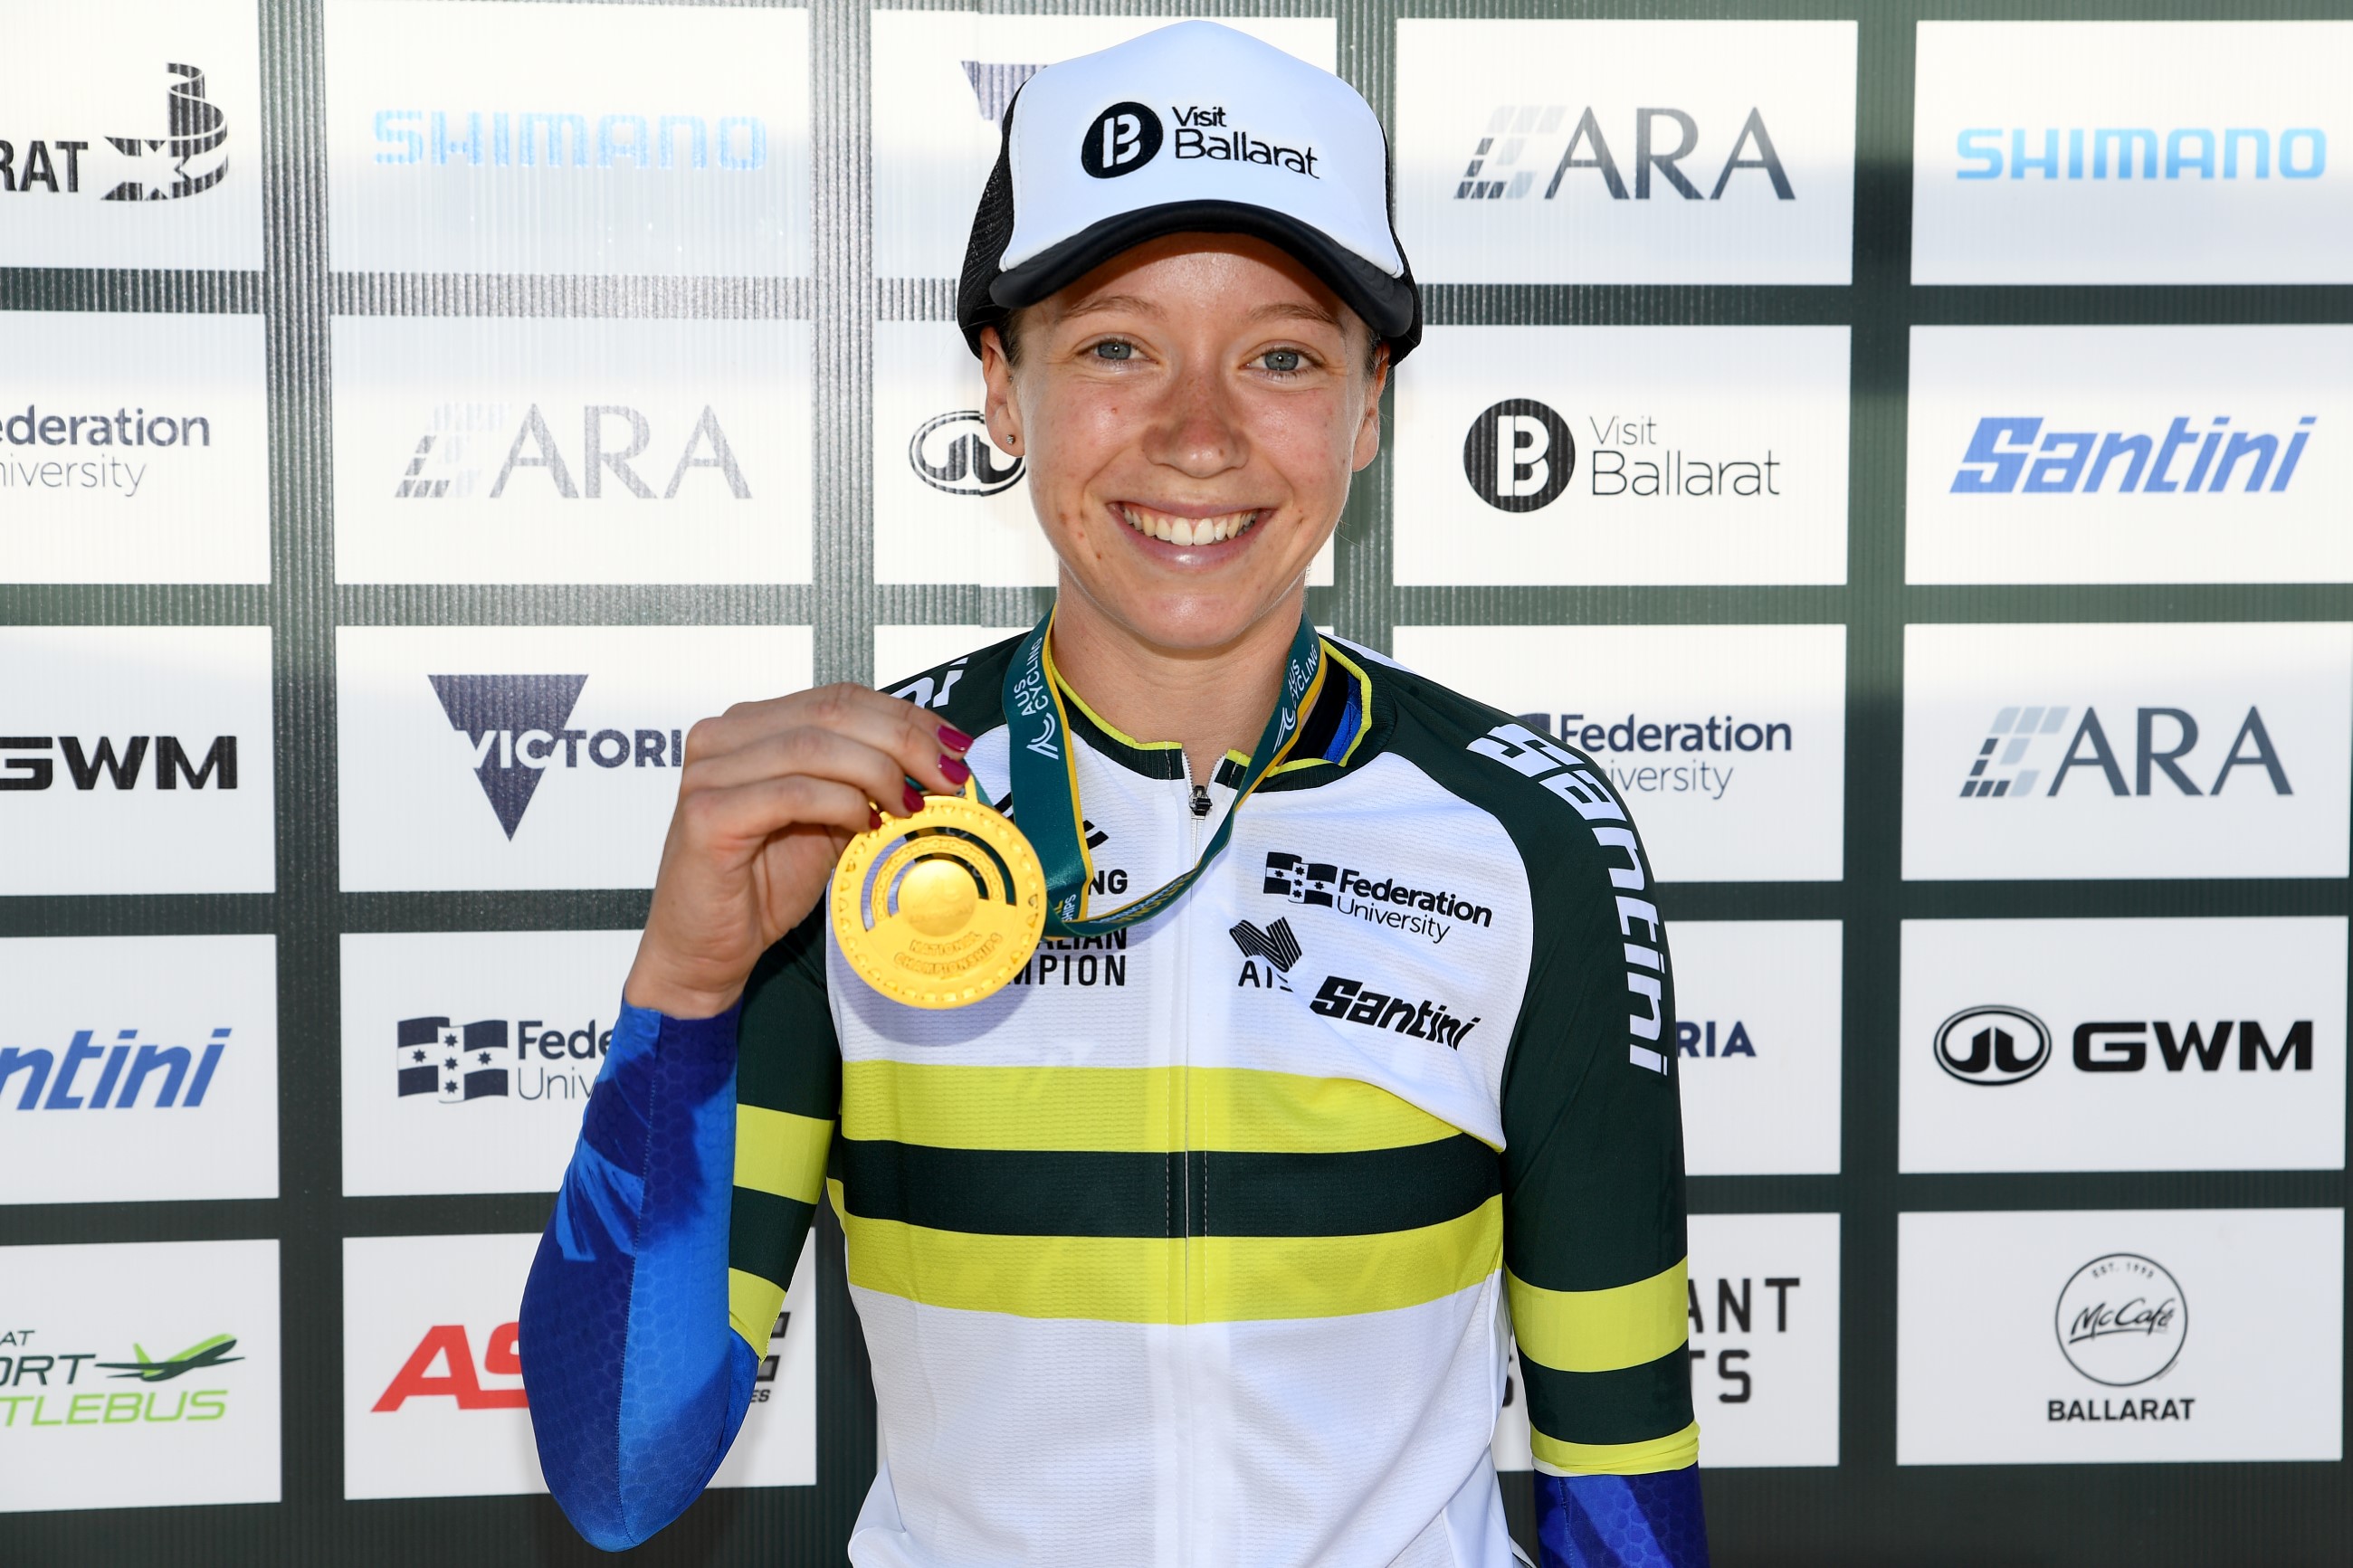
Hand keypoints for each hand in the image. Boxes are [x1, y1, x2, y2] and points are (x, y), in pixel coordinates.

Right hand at [624, 684, 973, 1017]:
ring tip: (910, 806)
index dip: (905, 716)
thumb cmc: (760, 887)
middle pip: (833, 712)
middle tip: (948, 776)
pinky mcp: (708, 814)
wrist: (704, 950)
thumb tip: (936, 764)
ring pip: (817, 745)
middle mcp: (722, 737)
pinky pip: (794, 791)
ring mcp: (710, 772)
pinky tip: (865, 825)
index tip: (953, 747)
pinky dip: (841, 803)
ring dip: (879, 772)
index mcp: (750, 726)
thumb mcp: (828, 823)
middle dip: (905, 740)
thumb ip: (866, 785)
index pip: (839, 697)